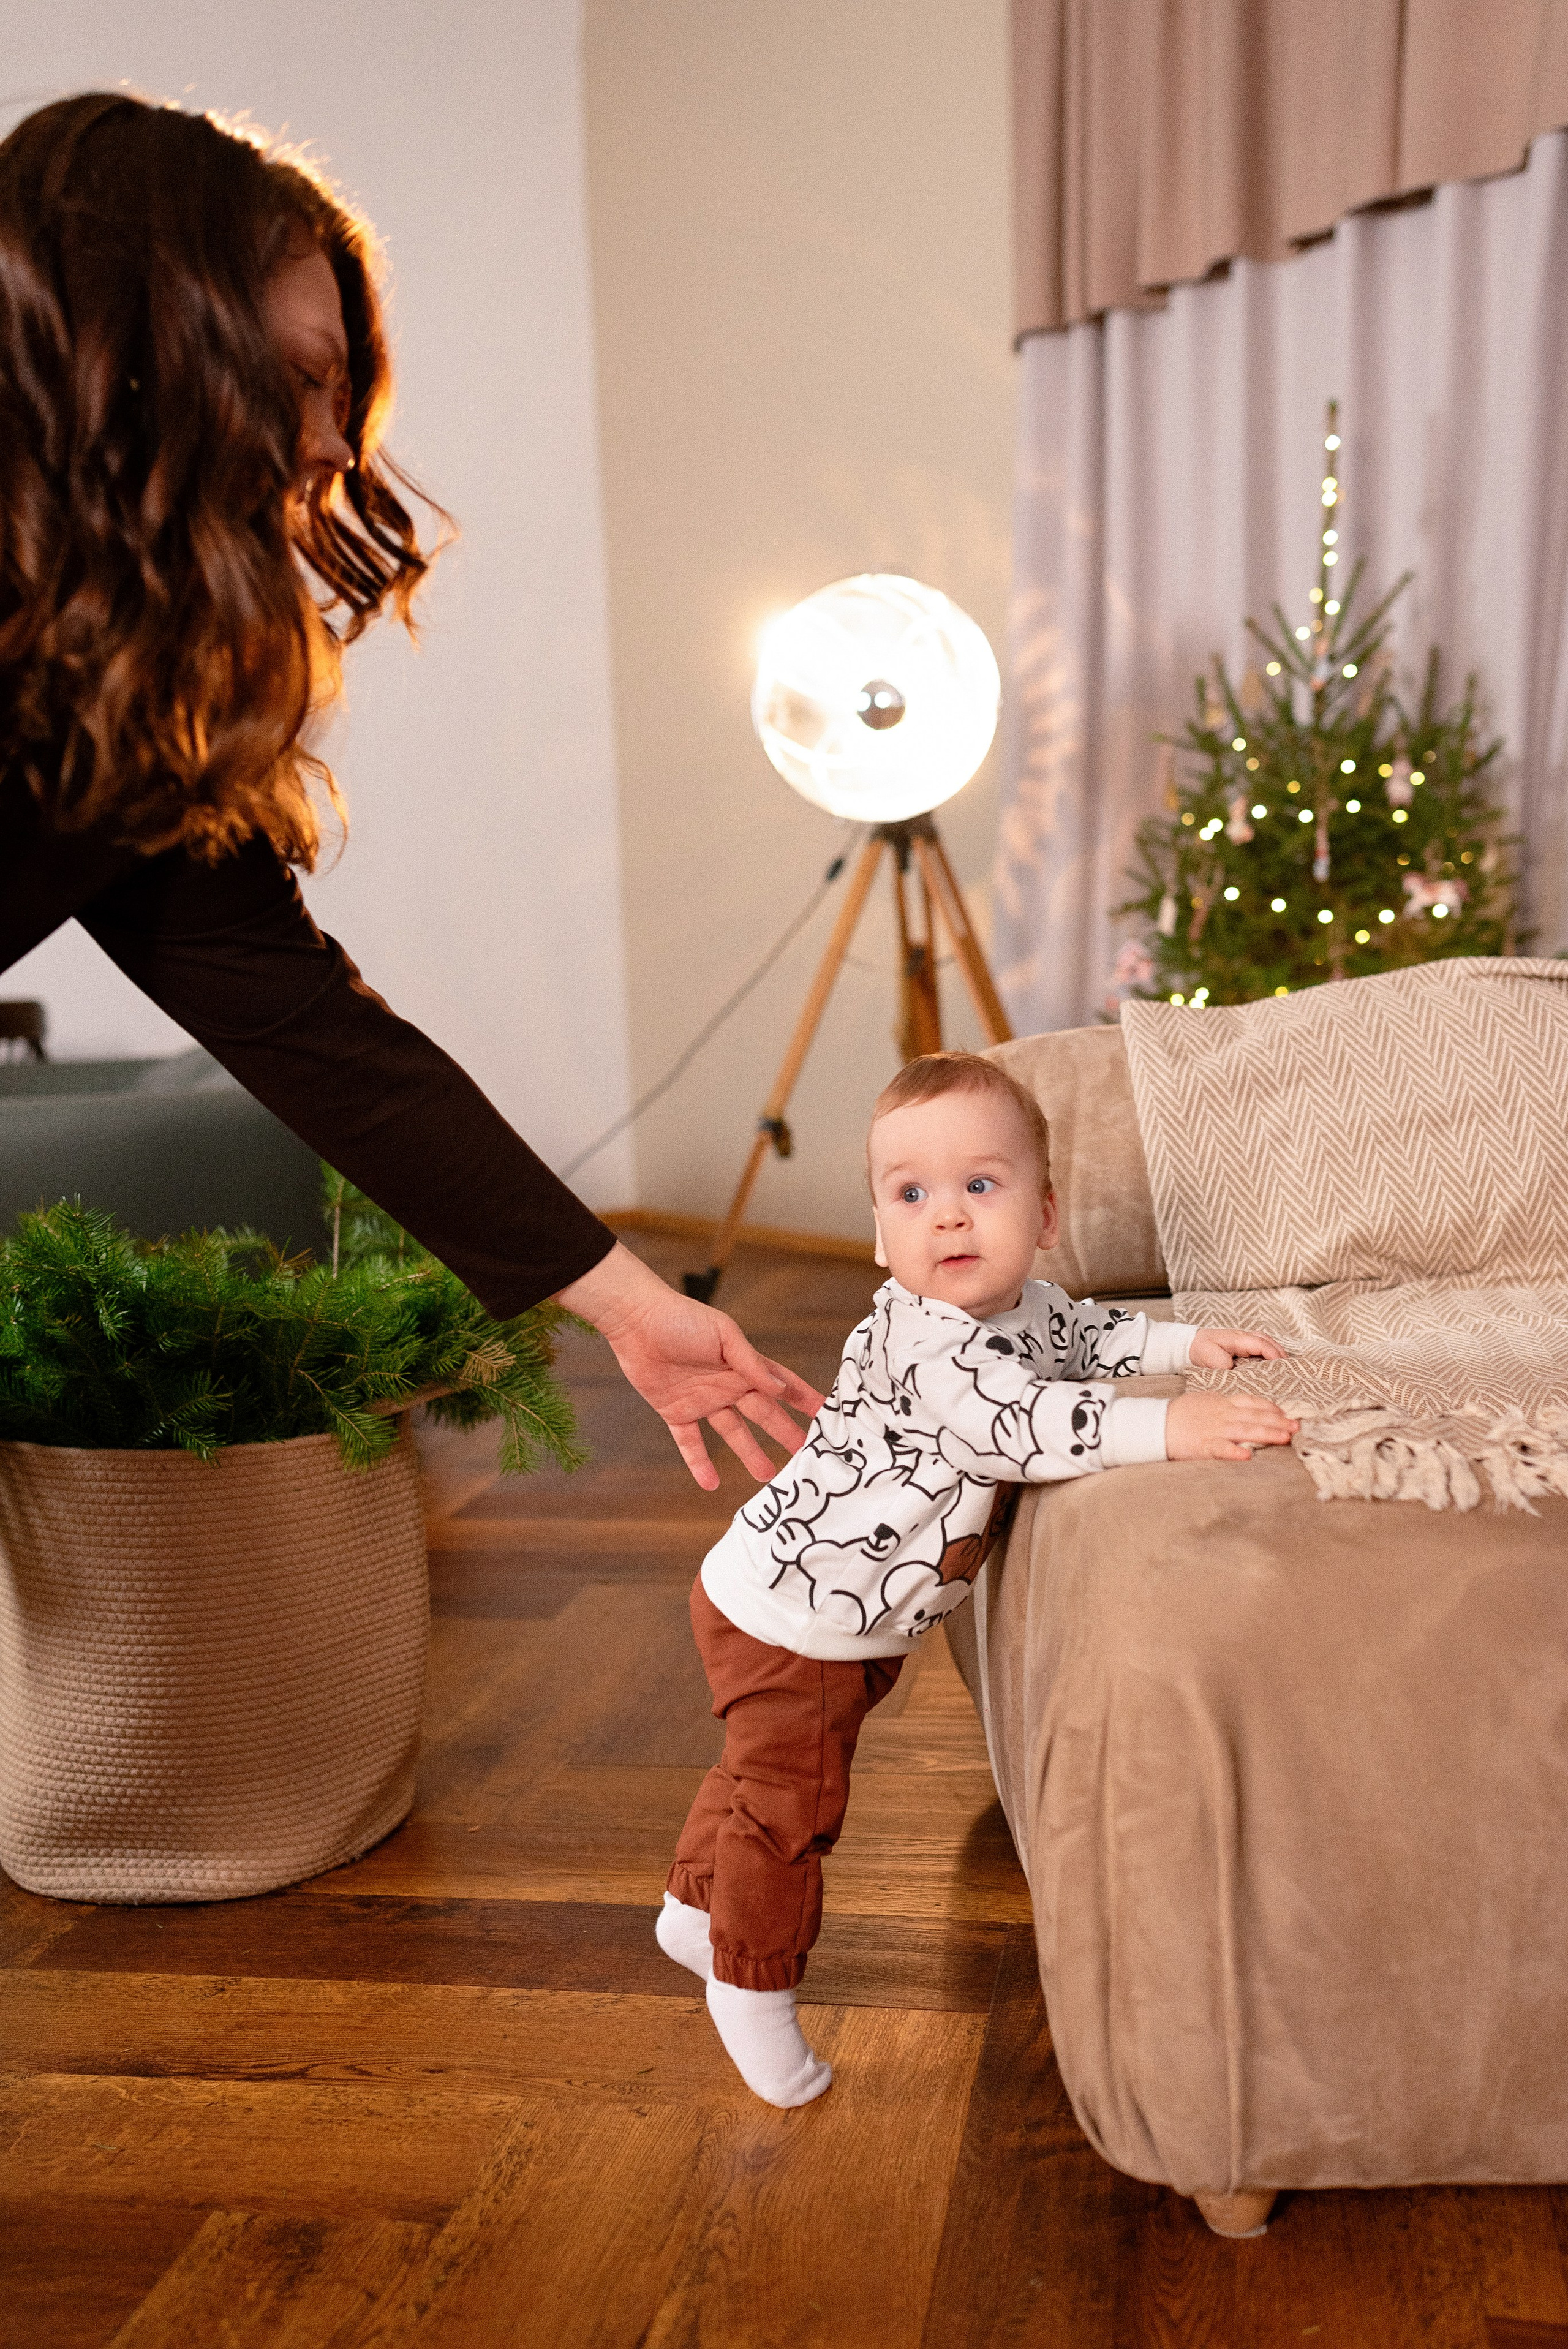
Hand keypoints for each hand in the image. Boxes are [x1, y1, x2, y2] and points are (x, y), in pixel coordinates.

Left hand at [555, 1243, 822, 1489]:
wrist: (636, 1321)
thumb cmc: (682, 1319)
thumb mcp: (724, 1335)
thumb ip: (751, 1364)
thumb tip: (779, 1390)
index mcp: (743, 1365)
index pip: (781, 1385)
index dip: (802, 1399)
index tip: (825, 1416)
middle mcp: (727, 1385)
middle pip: (763, 1414)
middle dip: (784, 1433)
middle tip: (803, 1455)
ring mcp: (702, 1400)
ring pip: (732, 1433)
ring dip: (749, 1453)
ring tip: (766, 1476)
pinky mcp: (675, 1411)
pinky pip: (690, 1442)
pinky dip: (699, 1463)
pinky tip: (710, 1484)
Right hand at [1166, 1390, 1299, 1462]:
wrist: (1156, 1423)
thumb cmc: (1180, 1414)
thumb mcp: (1205, 1401)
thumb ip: (1225, 1406)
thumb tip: (1245, 1411)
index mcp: (1222, 1403)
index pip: (1251, 1402)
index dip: (1271, 1408)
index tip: (1286, 1414)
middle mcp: (1222, 1414)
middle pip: (1255, 1416)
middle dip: (1278, 1422)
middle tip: (1296, 1427)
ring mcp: (1214, 1429)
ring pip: (1245, 1430)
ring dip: (1266, 1434)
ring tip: (1284, 1438)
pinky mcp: (1203, 1445)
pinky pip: (1221, 1449)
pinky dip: (1234, 1452)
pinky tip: (1248, 1457)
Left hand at [1187, 1327, 1288, 1369]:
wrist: (1191, 1345)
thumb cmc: (1201, 1351)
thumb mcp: (1211, 1360)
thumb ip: (1227, 1366)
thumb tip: (1241, 1373)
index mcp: (1238, 1338)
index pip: (1260, 1343)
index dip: (1273, 1353)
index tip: (1282, 1364)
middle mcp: (1243, 1336)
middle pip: (1267, 1340)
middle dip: (1280, 1351)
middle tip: (1291, 1366)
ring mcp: (1244, 1339)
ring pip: (1265, 1341)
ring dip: (1276, 1350)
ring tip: (1286, 1364)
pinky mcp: (1242, 1345)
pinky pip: (1260, 1345)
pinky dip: (1269, 1351)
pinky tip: (1274, 1361)